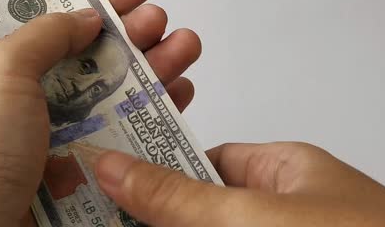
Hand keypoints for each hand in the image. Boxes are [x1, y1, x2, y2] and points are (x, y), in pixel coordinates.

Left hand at [0, 0, 202, 226]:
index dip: (97, 1)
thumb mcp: (0, 73)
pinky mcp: (78, 184)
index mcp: (4, 75)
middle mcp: (31, 107)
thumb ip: (44, 37)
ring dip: (153, 72)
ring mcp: (55, 147)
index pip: (56, 25)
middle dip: (133, 35)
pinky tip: (177, 102)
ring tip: (186, 50)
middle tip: (164, 20)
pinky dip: (153, 122)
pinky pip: (123, 146)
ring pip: (115, 101)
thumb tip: (85, 15)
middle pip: (93, 60)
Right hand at [95, 142, 384, 225]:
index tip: (102, 185)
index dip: (150, 174)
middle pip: (201, 213)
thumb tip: (112, 165)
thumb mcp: (254, 216)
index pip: (200, 163)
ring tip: (115, 226)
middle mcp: (286, 212)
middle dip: (154, 217)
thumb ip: (179, 197)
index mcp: (282, 171)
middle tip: (98, 218)